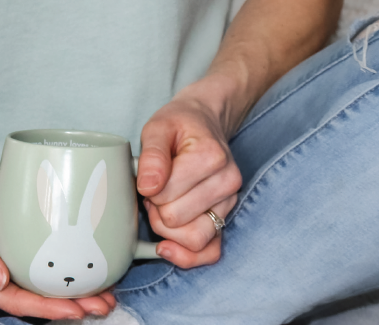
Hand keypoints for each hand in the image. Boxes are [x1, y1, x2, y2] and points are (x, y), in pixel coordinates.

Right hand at [0, 164, 116, 319]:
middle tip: (103, 305)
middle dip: (68, 306)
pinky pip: (39, 269)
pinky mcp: (12, 252)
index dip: (45, 309)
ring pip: (39, 288)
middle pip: (32, 301)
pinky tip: (84, 271)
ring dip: (70, 294)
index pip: (14, 302)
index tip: (75, 310)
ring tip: (104, 296)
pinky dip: (61, 273)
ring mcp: (1, 266)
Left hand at [136, 96, 242, 268]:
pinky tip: (167, 246)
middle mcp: (227, 182)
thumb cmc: (179, 125)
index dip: (147, 189)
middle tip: (154, 190)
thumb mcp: (158, 127)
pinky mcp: (227, 218)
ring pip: (193, 239)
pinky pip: (212, 252)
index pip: (165, 194)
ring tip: (162, 206)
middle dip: (155, 208)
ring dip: (167, 230)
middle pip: (176, 219)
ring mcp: (230, 202)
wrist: (204, 122)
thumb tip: (148, 188)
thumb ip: (152, 155)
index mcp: (211, 156)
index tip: (150, 175)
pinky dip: (187, 256)